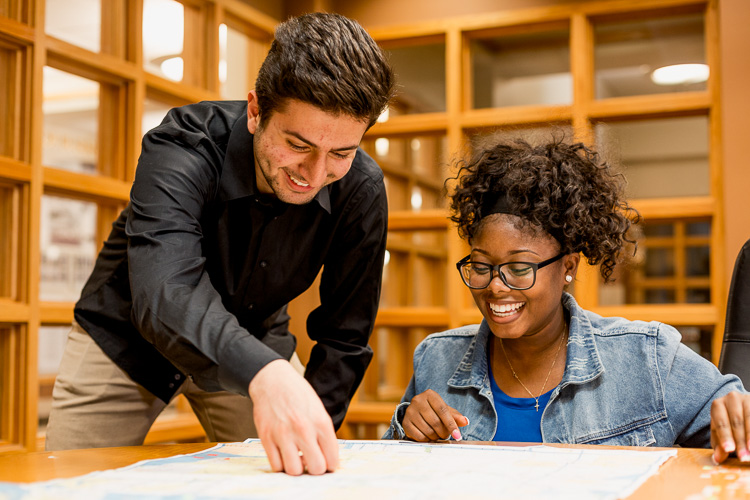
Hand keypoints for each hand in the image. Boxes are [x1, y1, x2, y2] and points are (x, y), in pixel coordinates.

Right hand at [249, 359, 338, 474]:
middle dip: (315, 469)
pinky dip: (281, 464)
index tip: (326, 464)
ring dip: (296, 468)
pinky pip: (276, 465)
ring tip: (296, 459)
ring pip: (294, 471)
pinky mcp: (266, 437)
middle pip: (316, 468)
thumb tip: (328, 459)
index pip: (332, 458)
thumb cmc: (298, 394)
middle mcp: (303, 429)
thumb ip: (323, 434)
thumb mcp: (318, 410)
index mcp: (321, 422)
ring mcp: (284, 434)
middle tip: (311, 462)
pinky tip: (284, 455)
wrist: (272, 380)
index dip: (330, 465)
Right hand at [403, 389, 469, 441]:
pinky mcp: (405, 422)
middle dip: (444, 432)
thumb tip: (465, 421)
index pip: (442, 410)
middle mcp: (417, 400)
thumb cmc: (435, 411)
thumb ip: (456, 416)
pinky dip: (427, 440)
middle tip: (446, 435)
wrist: (417, 412)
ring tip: (437, 434)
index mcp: (430, 394)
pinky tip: (428, 436)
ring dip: (435, 437)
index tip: (458, 436)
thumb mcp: (446, 411)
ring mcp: (410, 411)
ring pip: (427, 430)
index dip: (451, 424)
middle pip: (435, 422)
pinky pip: (419, 436)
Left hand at [710, 391, 749, 462]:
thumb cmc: (728, 425)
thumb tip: (717, 459)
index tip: (729, 450)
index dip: (725, 437)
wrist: (740, 410)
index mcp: (718, 405)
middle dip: (740, 441)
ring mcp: (748, 399)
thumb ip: (719, 446)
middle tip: (743, 457)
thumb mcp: (720, 434)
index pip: (721, 422)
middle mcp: (732, 398)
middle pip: (736, 422)